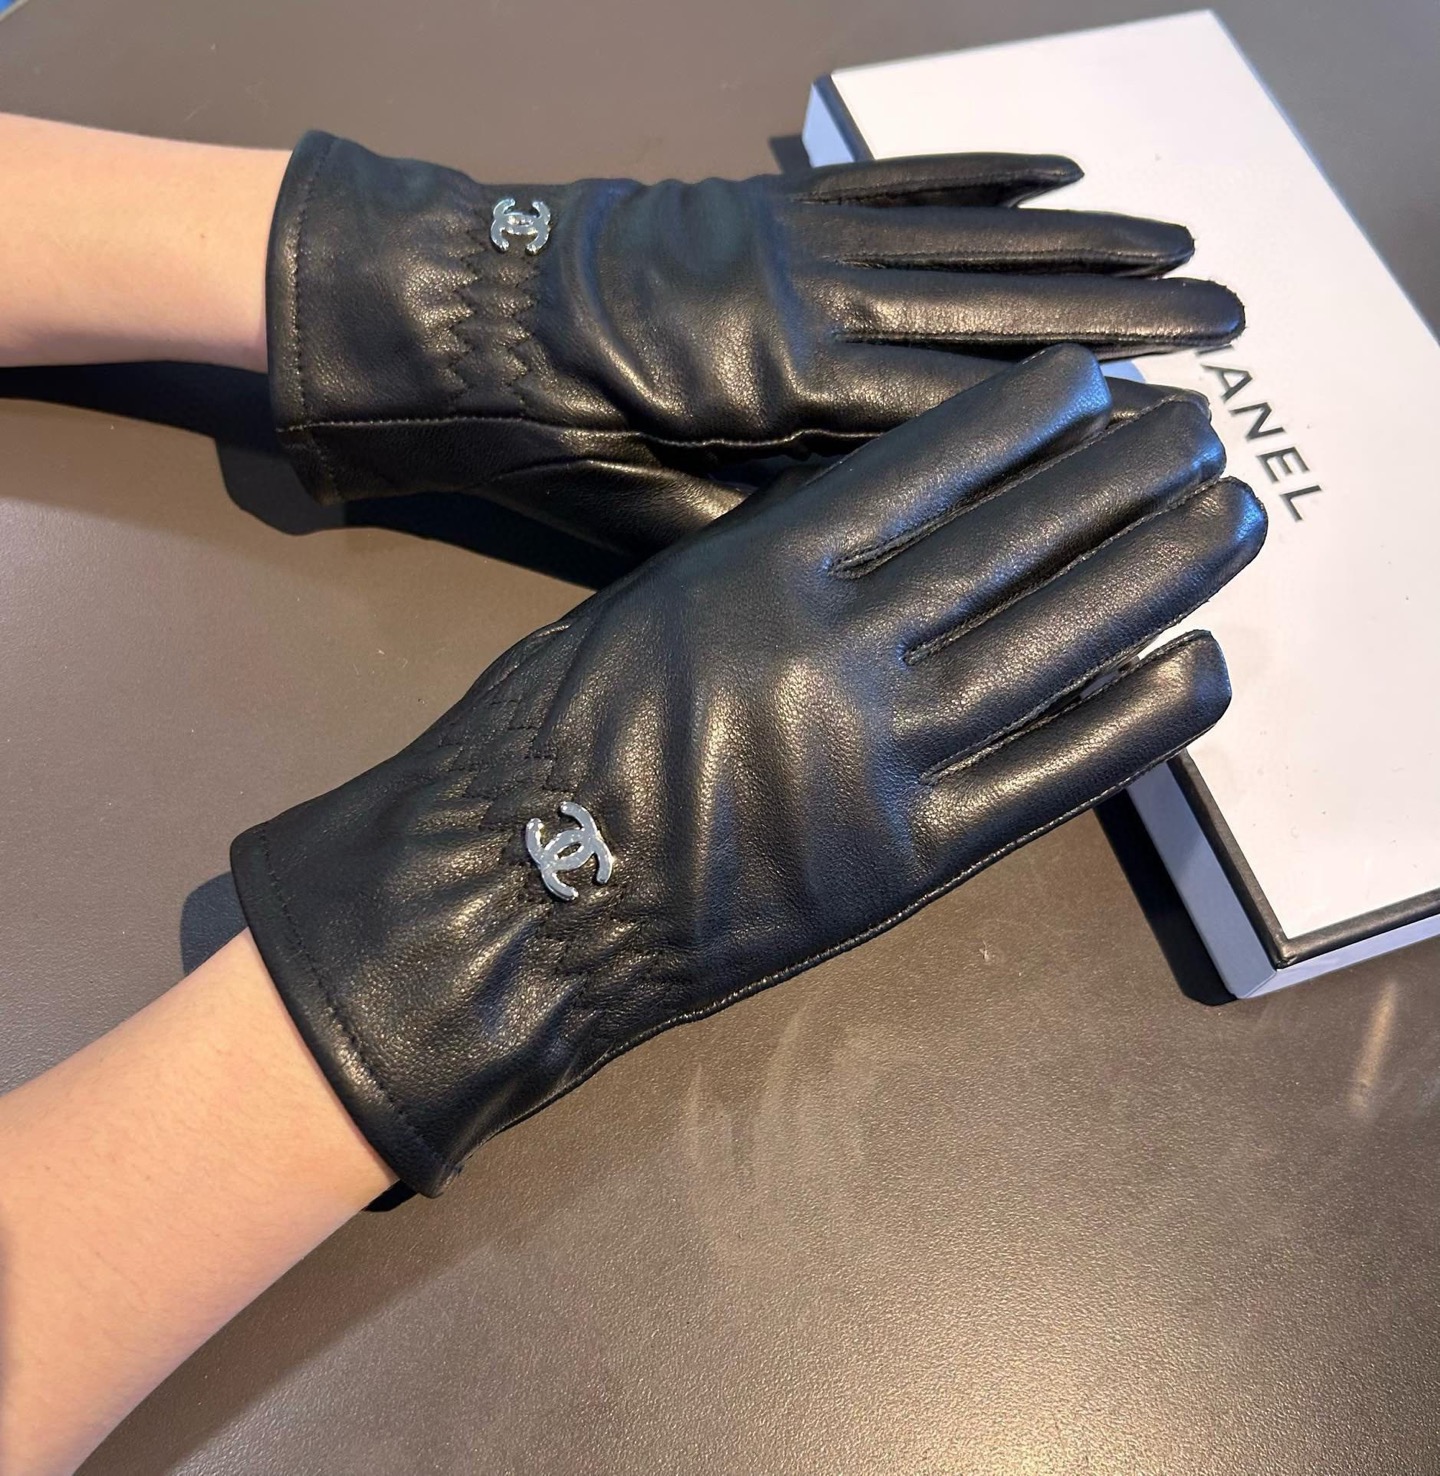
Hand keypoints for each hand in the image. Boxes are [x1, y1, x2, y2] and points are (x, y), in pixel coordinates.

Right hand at [232, 347, 1264, 1195]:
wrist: (517, 892)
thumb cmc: (548, 736)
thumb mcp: (654, 602)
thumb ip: (771, 562)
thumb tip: (881, 531)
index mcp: (769, 563)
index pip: (933, 465)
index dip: (1028, 418)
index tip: (1090, 383)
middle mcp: (847, 639)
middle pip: (1020, 536)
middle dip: (1122, 474)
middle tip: (1198, 432)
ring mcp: (891, 751)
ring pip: (1060, 639)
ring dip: (1156, 571)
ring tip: (1225, 519)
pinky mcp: (914, 856)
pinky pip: (1054, 776)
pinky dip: (1140, 722)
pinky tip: (1205, 669)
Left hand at [267, 132, 1242, 555]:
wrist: (461, 319)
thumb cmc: (551, 436)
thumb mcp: (653, 517)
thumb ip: (772, 524)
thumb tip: (880, 537)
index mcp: (786, 392)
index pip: (957, 408)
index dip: (1068, 422)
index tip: (1163, 428)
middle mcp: (814, 298)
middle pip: (993, 308)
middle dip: (1117, 317)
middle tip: (1224, 321)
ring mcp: (799, 234)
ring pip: (966, 235)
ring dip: (1078, 241)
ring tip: (1177, 245)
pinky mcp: (776, 199)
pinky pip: (898, 179)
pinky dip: (980, 173)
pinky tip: (1057, 172)